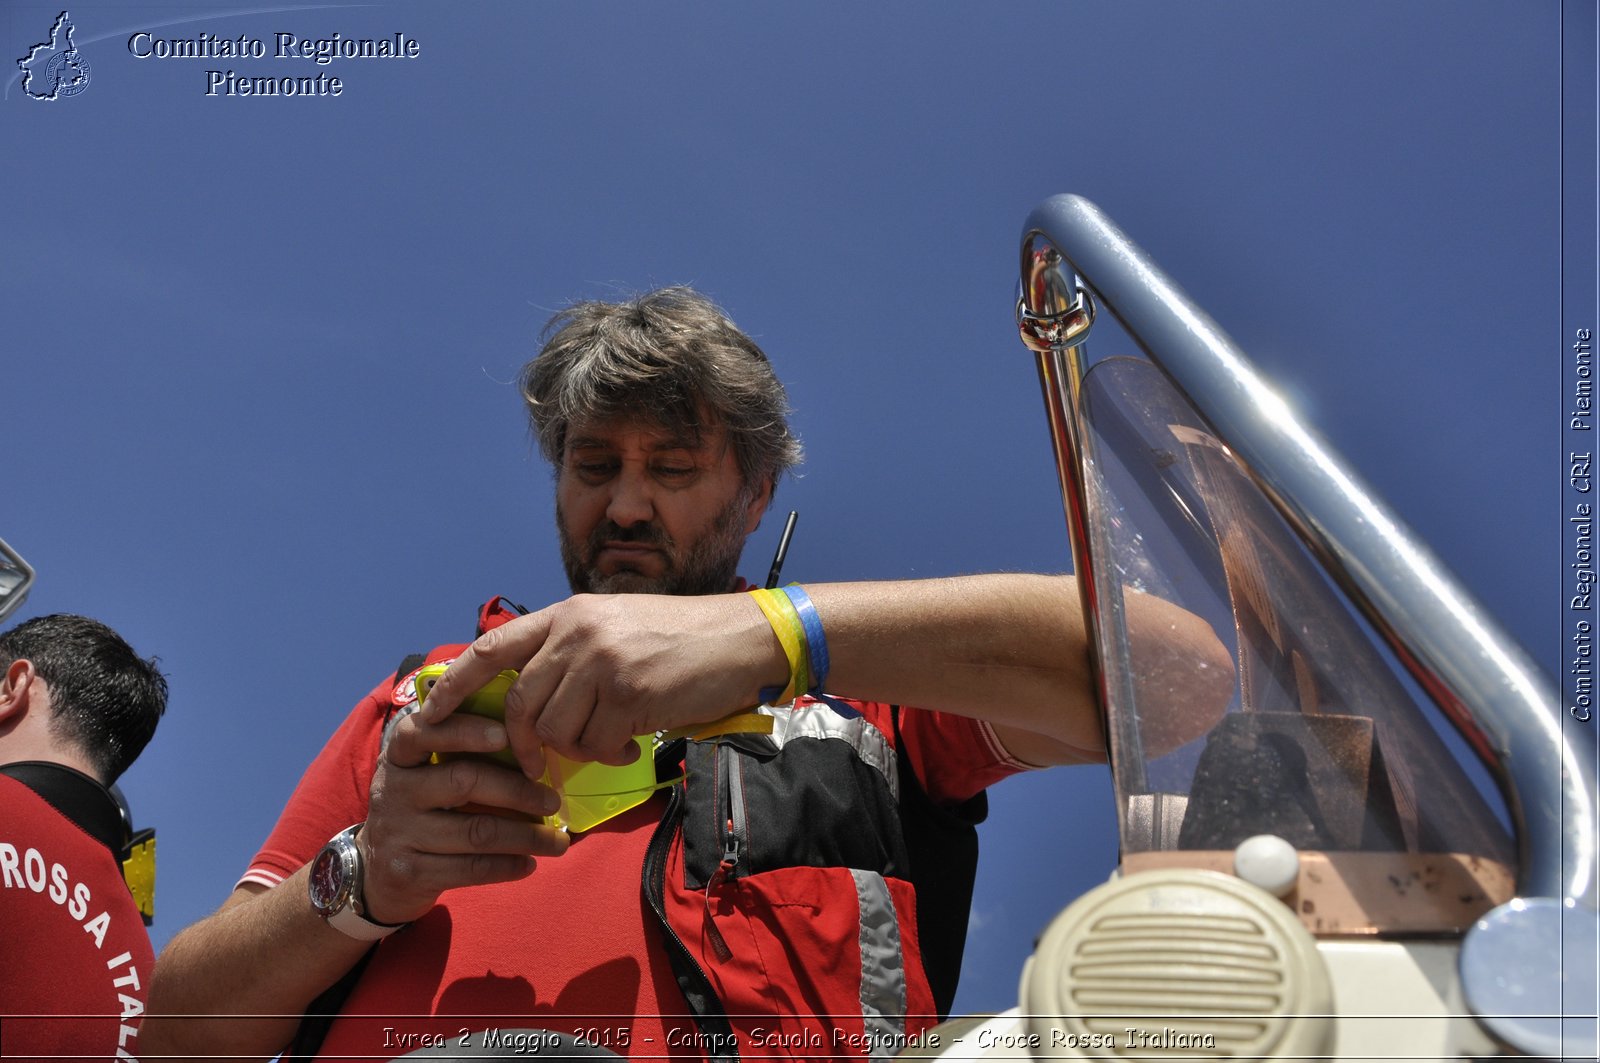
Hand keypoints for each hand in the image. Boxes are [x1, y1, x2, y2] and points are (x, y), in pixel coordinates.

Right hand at [359, 709, 569, 925]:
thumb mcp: (426, 775)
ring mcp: (398, 833)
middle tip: (553, 800)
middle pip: (463, 781)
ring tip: (558, 842)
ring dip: (526, 836)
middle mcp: (393, 790)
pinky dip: (507, 867)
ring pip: (475, 831)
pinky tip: (530, 864)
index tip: (506, 733)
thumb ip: (462, 757)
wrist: (375, 871)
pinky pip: (469, 868)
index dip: (464, 730)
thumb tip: (535, 751)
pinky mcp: (408, 872)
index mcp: (400, 756)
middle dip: (517, 790)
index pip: (425, 732)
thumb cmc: (421, 810)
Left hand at [418, 593, 787, 768]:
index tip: (429, 712)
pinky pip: (594, 745)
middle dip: (521, 745)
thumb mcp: (616, 627)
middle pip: (518, 704)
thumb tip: (532, 702)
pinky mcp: (628, 693)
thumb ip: (572, 652)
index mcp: (569, 613)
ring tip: (609, 740)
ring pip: (554, 731)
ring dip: (577, 749)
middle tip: (539, 763)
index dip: (454, 682)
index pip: (493, 647)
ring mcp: (602, 662)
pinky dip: (609, 754)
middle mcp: (578, 632)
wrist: (742, 638)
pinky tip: (631, 743)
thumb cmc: (683, 638)